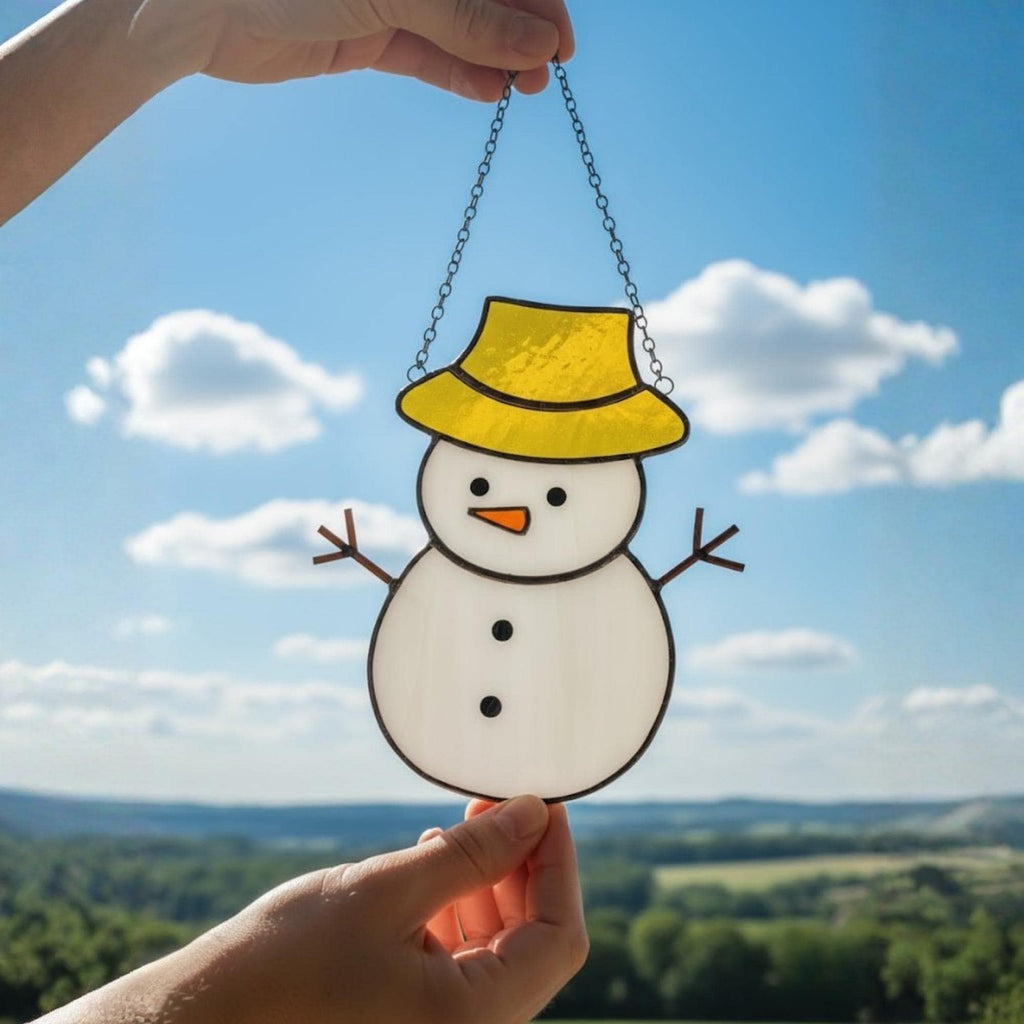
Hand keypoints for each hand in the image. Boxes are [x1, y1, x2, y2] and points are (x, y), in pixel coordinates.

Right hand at [37, 795, 587, 1022]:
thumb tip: (534, 812)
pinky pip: (460, 960)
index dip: (559, 862)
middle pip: (532, 940)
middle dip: (521, 865)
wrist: (202, 1019)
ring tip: (461, 828)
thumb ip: (471, 856)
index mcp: (472, 1019)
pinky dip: (456, 908)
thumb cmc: (283, 962)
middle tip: (497, 803)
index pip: (559, 935)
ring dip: (488, 882)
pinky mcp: (411, 1017)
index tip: (544, 801)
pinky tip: (431, 866)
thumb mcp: (385, 892)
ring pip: (497, 948)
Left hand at [163, 0, 575, 97]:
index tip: (560, 42)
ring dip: (495, 57)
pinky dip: (459, 74)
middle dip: (519, 30)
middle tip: (544, 74)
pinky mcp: (367, 34)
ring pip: (459, 27)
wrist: (202, 8)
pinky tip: (490, 92)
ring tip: (522, 91)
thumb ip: (467, 16)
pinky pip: (427, 54)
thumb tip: (537, 42)